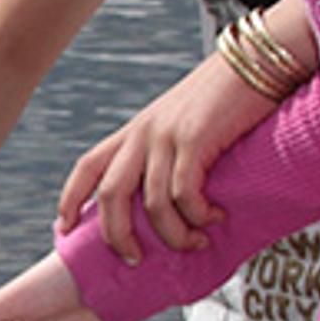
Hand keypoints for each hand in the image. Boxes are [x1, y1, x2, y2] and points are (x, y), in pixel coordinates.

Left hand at [57, 46, 283, 260]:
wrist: (257, 60)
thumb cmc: (226, 98)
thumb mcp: (183, 124)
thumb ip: (168, 153)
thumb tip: (171, 199)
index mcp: (134, 130)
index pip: (87, 166)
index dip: (70, 199)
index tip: (62, 229)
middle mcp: (142, 133)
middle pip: (109, 194)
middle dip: (116, 234)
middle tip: (134, 260)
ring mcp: (166, 135)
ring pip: (151, 203)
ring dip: (171, 234)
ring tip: (193, 243)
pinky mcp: (194, 138)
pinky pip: (183, 192)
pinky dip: (196, 215)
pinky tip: (215, 218)